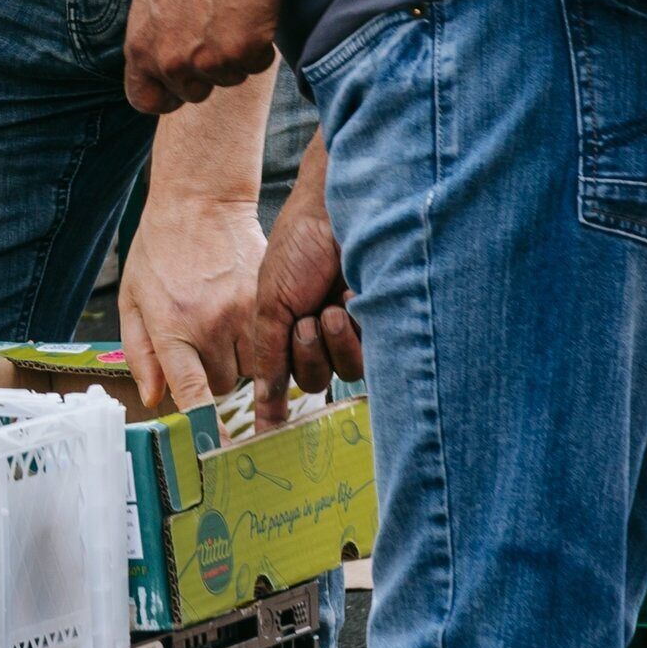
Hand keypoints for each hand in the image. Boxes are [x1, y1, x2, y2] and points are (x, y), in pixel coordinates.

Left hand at [117, 195, 264, 411]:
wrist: (199, 203)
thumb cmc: (158, 252)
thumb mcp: (132, 300)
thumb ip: (139, 352)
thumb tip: (153, 399)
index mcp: (172, 327)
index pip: (193, 391)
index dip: (206, 425)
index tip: (216, 451)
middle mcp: (212, 325)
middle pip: (223, 386)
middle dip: (214, 376)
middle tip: (203, 344)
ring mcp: (246, 313)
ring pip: (252, 368)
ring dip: (241, 360)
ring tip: (224, 326)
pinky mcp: (270, 299)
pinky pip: (273, 342)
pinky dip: (263, 341)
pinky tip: (247, 319)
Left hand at [125, 0, 280, 112]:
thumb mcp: (149, 6)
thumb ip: (153, 43)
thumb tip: (159, 66)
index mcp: (139, 49)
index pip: (145, 100)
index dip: (166, 96)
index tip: (181, 84)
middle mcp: (169, 62)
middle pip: (194, 93)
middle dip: (207, 71)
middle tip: (216, 33)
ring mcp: (207, 60)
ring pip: (230, 78)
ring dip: (235, 55)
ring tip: (231, 14)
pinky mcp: (243, 51)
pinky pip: (258, 65)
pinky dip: (260, 45)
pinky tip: (250, 13)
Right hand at [238, 153, 360, 423]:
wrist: (336, 213)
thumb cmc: (299, 247)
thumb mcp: (269, 304)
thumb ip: (267, 356)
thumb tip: (262, 407)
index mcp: (288, 328)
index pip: (282, 376)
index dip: (275, 401)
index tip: (270, 434)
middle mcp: (320, 334)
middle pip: (313, 380)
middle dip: (306, 354)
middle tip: (304, 321)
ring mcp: (353, 331)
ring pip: (343, 372)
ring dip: (331, 343)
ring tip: (329, 308)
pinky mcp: (385, 327)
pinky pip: (371, 359)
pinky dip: (356, 333)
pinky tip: (352, 299)